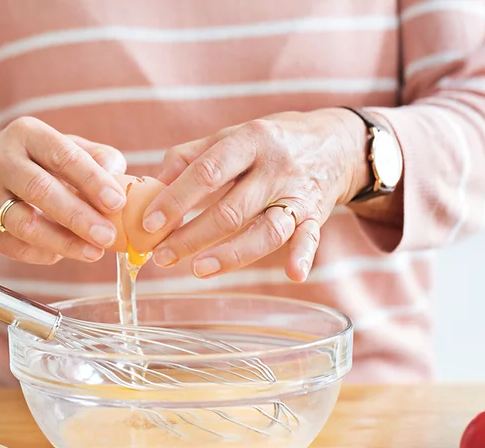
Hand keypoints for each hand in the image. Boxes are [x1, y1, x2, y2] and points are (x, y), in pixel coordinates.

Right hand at [0, 116, 127, 263]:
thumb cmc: (37, 164)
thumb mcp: (66, 148)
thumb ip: (97, 157)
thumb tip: (116, 173)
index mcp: (27, 134)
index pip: (63, 155)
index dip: (92, 180)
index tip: (117, 203)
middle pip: (41, 190)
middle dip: (79, 217)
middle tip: (108, 236)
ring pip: (25, 223)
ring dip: (64, 242)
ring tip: (94, 252)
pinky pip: (14, 246)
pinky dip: (44, 253)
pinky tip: (64, 252)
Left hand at [141, 108, 370, 281]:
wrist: (334, 142)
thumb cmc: (270, 142)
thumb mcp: (232, 136)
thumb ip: (191, 156)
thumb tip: (152, 185)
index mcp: (250, 140)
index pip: (207, 172)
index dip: (176, 199)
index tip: (150, 223)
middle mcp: (276, 167)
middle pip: (231, 209)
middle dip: (192, 236)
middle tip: (162, 256)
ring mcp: (297, 193)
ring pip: (266, 230)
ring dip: (231, 254)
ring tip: (198, 270)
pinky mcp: (316, 215)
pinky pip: (311, 237)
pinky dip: (303, 256)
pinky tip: (293, 274)